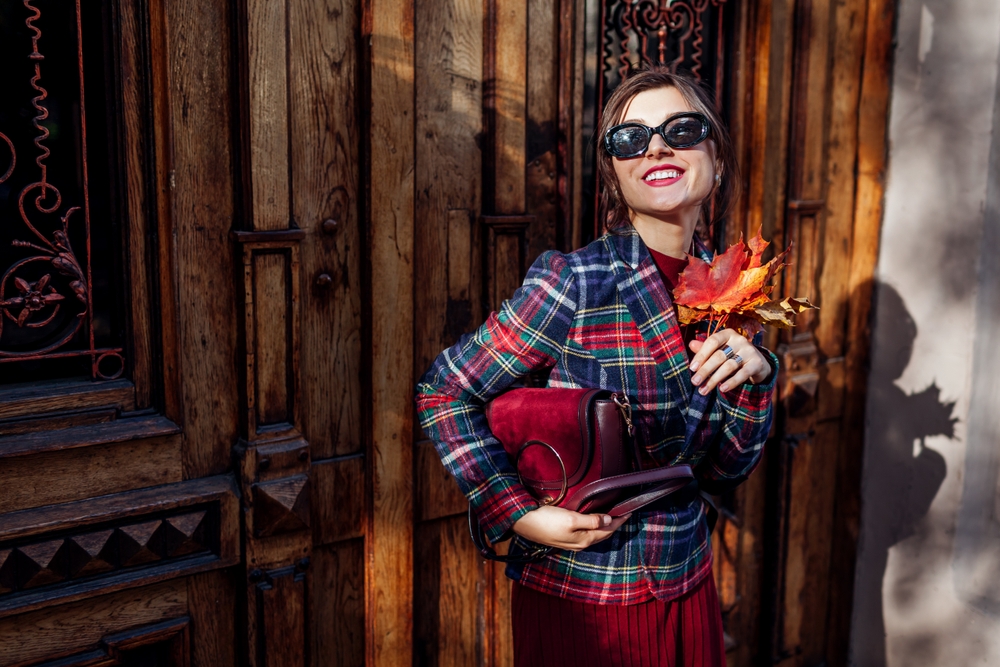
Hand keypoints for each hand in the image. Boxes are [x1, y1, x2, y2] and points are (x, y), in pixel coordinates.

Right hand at [512, 505, 630, 551]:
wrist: (523, 523)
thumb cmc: (546, 520)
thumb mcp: (571, 518)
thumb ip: (591, 520)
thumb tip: (609, 521)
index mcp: (584, 539)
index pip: (608, 530)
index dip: (619, 521)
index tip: (628, 512)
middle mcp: (580, 543)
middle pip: (602, 534)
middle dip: (614, 525)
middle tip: (624, 515)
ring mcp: (571, 542)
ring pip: (594, 535)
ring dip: (604, 527)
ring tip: (612, 519)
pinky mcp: (564, 538)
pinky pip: (585, 534)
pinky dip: (593, 528)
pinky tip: (593, 523)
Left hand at [688, 328, 771, 394]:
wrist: (757, 363)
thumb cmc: (732, 355)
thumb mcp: (719, 350)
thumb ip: (705, 349)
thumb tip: (691, 344)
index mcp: (727, 334)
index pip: (712, 341)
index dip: (701, 355)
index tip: (692, 368)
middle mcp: (739, 340)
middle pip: (719, 356)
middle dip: (705, 370)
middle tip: (695, 382)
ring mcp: (750, 351)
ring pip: (729, 366)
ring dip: (714, 379)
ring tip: (704, 390)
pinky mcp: (757, 363)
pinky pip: (743, 374)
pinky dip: (732, 382)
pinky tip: (722, 389)